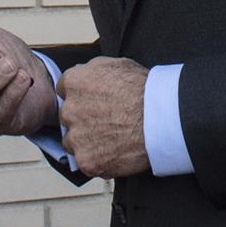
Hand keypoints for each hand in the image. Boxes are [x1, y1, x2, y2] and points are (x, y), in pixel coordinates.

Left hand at [58, 57, 149, 178]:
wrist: (161, 119)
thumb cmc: (144, 90)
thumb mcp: (117, 64)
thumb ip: (92, 70)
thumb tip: (84, 73)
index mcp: (74, 82)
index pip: (64, 91)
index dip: (81, 97)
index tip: (94, 103)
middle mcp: (69, 110)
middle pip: (67, 117)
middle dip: (82, 119)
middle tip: (106, 121)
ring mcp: (76, 137)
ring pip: (72, 141)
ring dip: (86, 141)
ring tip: (111, 138)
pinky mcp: (86, 160)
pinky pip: (85, 161)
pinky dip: (98, 159)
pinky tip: (114, 151)